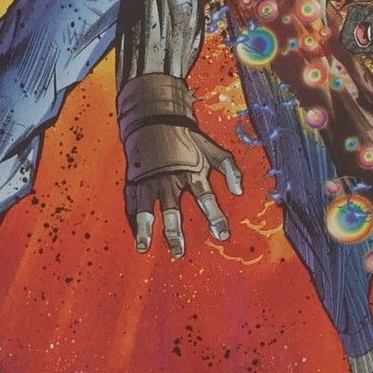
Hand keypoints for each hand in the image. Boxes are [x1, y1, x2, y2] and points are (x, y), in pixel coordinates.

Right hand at [123, 117, 243, 257]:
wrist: (156, 119)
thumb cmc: (187, 138)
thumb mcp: (214, 150)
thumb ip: (230, 169)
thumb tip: (240, 192)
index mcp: (191, 173)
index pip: (207, 199)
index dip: (216, 218)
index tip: (223, 235)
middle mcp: (170, 180)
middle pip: (173, 211)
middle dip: (175, 233)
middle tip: (179, 252)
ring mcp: (149, 181)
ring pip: (147, 209)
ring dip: (146, 230)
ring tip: (145, 248)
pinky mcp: (134, 180)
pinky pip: (132, 203)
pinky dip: (133, 220)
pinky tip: (135, 236)